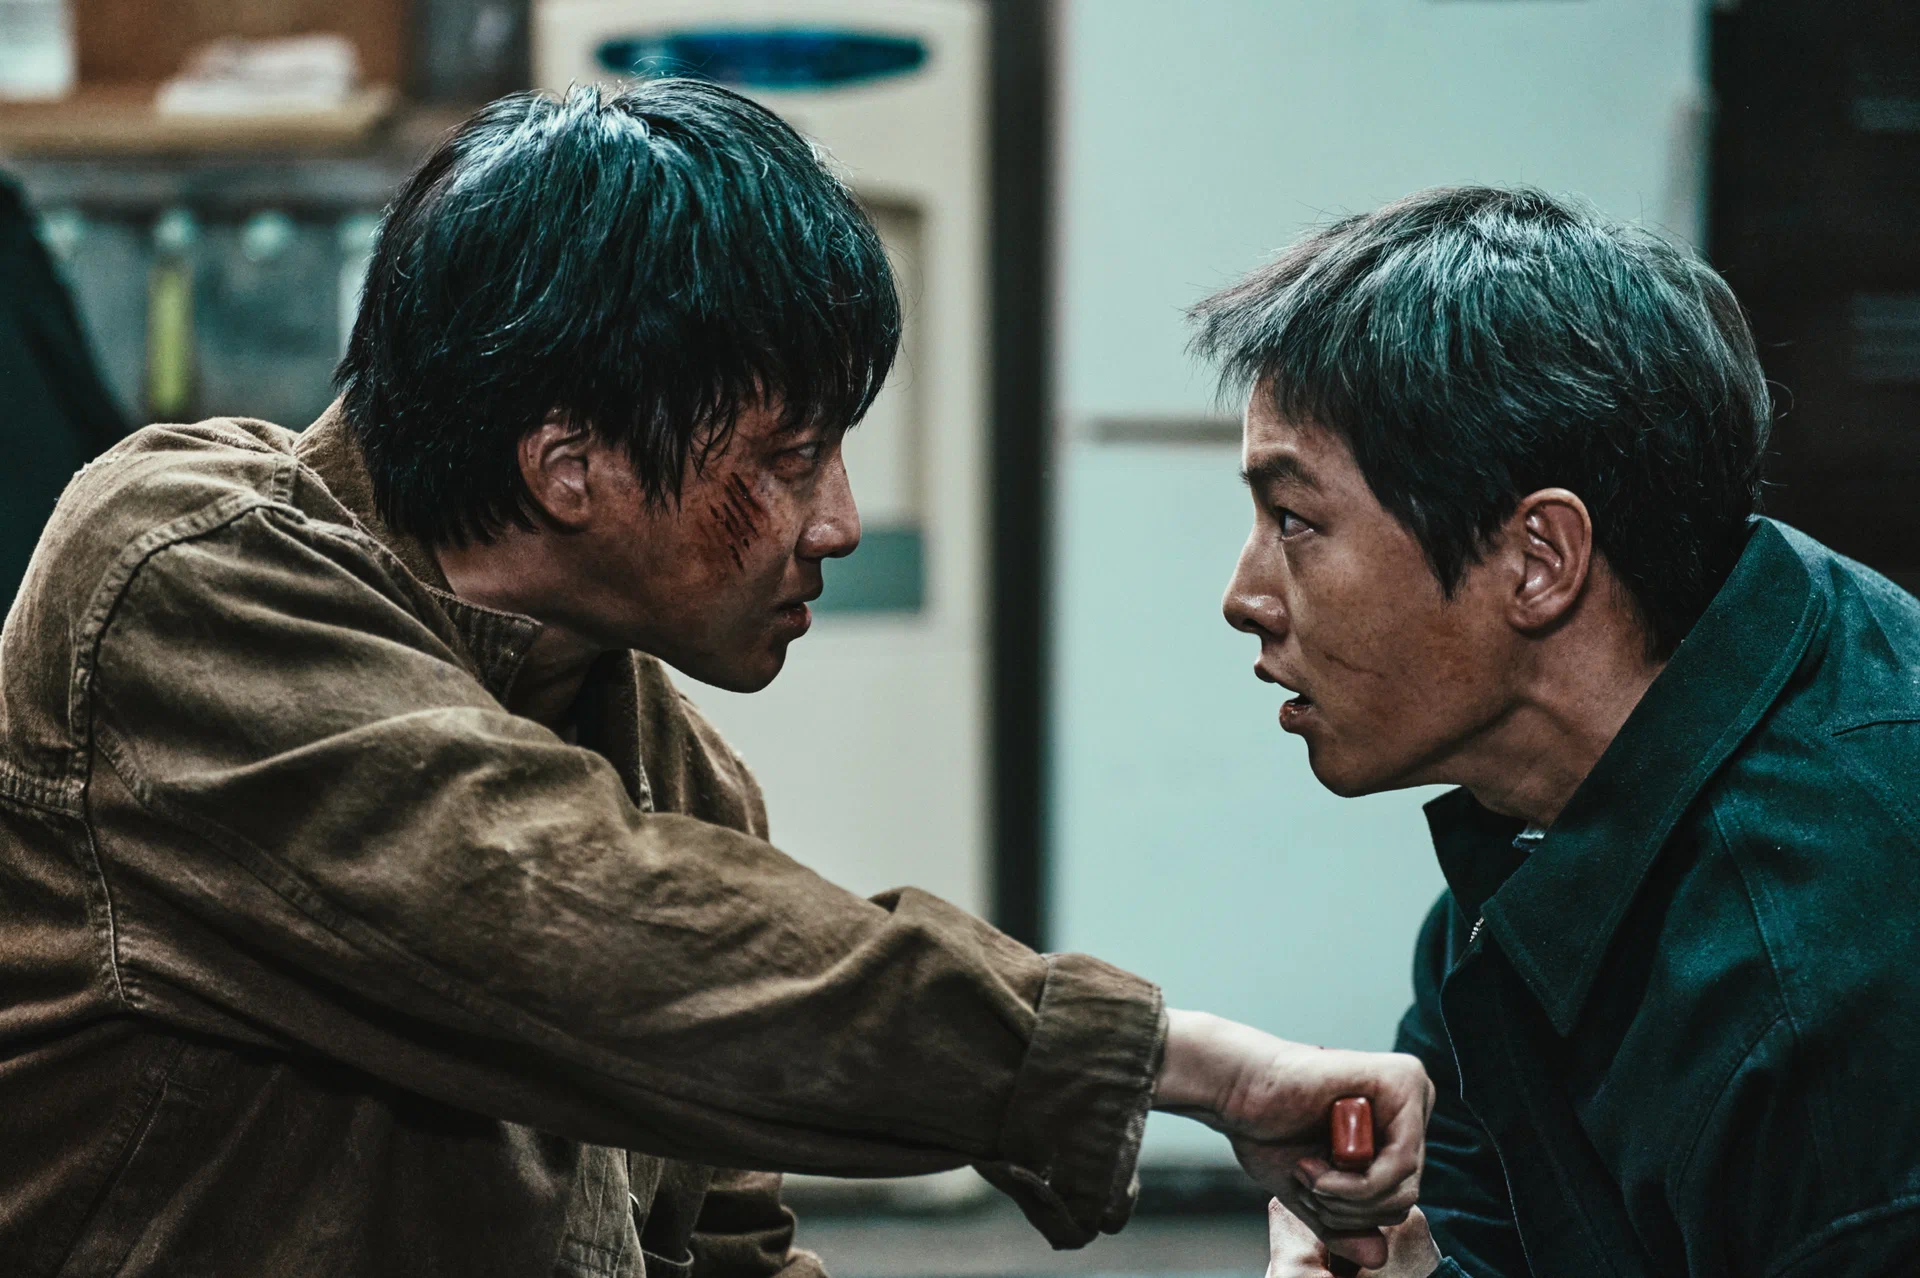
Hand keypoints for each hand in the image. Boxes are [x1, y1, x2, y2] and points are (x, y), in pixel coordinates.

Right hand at [1154, 1010, 1432, 1269]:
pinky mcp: (1403, 1080)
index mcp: (1392, 1124)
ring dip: (1348, 1198)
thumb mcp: (1311, 1193)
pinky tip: (1315, 1167)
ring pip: (1405, 1186)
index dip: (1355, 1212)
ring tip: (1309, 1174)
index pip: (1401, 1194)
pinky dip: (1354, 1185)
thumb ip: (1345, 1224)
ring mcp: (1411, 1087)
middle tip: (1309, 1185)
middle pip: (1407, 1194)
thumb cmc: (1265, 1129)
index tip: (1312, 1191)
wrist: (1234, 1088)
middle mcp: (1410, 1102)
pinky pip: (1400, 1163)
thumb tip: (1379, 1258)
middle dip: (1351, 1210)